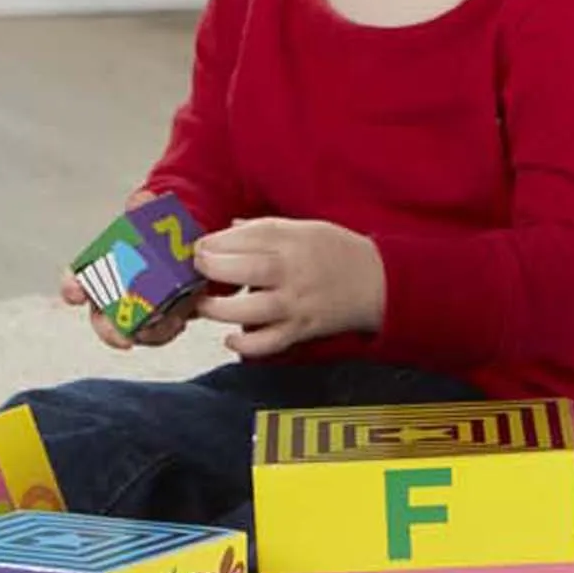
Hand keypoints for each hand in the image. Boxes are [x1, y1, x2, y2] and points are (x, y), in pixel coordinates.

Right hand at [59, 188, 197, 352]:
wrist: (184, 243)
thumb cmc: (155, 230)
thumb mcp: (150, 214)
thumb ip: (144, 207)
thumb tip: (141, 201)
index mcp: (100, 269)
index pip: (75, 281)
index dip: (72, 288)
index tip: (75, 294)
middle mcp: (112, 297)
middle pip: (100, 320)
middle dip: (110, 331)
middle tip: (124, 336)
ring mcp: (135, 312)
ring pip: (132, 332)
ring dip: (146, 333)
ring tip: (167, 322)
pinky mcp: (160, 320)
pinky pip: (159, 333)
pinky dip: (168, 329)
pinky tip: (181, 318)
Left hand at [192, 219, 383, 358]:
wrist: (377, 282)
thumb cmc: (336, 250)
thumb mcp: (304, 227)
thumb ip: (264, 229)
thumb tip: (228, 231)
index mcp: (292, 238)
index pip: (245, 236)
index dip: (214, 242)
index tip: (199, 247)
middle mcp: (292, 270)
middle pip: (244, 268)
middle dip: (211, 268)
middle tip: (196, 270)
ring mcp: (296, 303)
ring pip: (249, 310)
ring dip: (219, 309)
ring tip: (203, 305)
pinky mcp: (301, 329)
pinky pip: (268, 343)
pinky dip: (246, 345)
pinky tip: (231, 338)